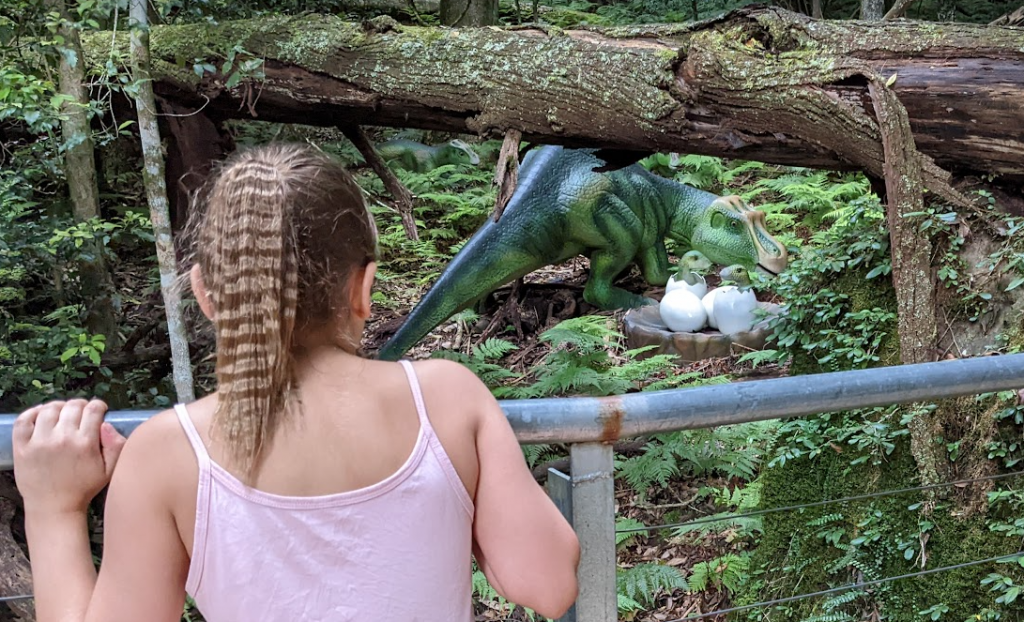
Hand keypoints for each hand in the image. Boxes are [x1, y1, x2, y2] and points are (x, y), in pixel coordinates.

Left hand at [13, 399, 126, 514]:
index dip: (99, 406)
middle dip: (80, 405)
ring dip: (59, 406)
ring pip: (49, 409)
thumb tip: (107, 423)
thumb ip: (116, 445)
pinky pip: (24, 420)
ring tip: (62, 413)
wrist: (54, 507)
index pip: (93, 409)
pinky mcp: (22, 447)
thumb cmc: (83, 488)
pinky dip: (32, 412)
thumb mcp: (110, 470)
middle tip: (81, 412)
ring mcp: (39, 442)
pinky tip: (40, 415)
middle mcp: (62, 438)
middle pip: (72, 406)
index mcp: (85, 443)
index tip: (99, 410)